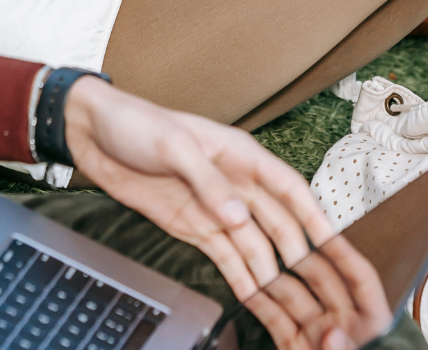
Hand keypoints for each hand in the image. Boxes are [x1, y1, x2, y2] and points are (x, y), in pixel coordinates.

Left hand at [65, 78, 388, 349]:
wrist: (94, 133)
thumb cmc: (136, 123)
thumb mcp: (173, 145)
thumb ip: (208, 181)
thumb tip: (239, 217)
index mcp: (241, 156)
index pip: (289, 189)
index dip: (314, 216)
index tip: (334, 243)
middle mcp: (237, 185)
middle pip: (279, 226)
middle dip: (300, 257)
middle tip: (318, 288)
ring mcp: (217, 209)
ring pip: (256, 248)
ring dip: (274, 275)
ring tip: (292, 304)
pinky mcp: (195, 228)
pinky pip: (226, 258)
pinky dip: (243, 279)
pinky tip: (259, 299)